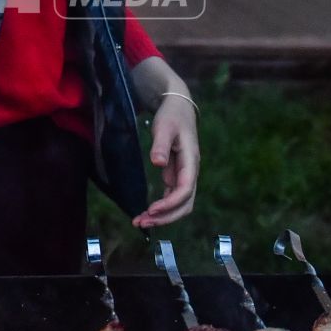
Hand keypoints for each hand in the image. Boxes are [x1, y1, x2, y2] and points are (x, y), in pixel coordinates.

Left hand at [133, 93, 198, 228]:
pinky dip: (161, 208)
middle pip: (185, 204)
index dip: (170, 203)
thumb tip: (157, 163)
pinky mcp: (176, 175)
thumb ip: (160, 144)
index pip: (185, 189)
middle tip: (141, 223)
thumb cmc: (171, 116)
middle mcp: (190, 172)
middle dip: (165, 217)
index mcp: (190, 161)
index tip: (152, 210)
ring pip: (179, 204)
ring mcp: (184, 175)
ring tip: (140, 222)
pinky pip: (172, 198)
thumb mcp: (164, 126)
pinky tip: (146, 213)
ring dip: (163, 216)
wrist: (178, 107)